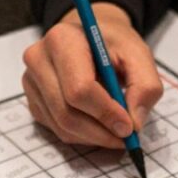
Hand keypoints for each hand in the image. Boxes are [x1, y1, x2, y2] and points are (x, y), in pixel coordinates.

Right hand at [22, 3, 162, 148]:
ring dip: (94, 138)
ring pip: (62, 127)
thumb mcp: (139, 56)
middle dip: (100, 132)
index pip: (79, 90)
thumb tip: (135, 123)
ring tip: (115, 132)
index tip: (128, 127)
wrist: (89, 39)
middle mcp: (38, 60)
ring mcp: (31, 83)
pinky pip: (57, 130)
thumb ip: (146, 87)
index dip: (105, 113)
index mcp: (62, 40)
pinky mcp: (33, 102)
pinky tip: (98, 125)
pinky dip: (82, 136)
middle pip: (67, 113)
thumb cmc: (112, 46)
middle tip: (125, 138)